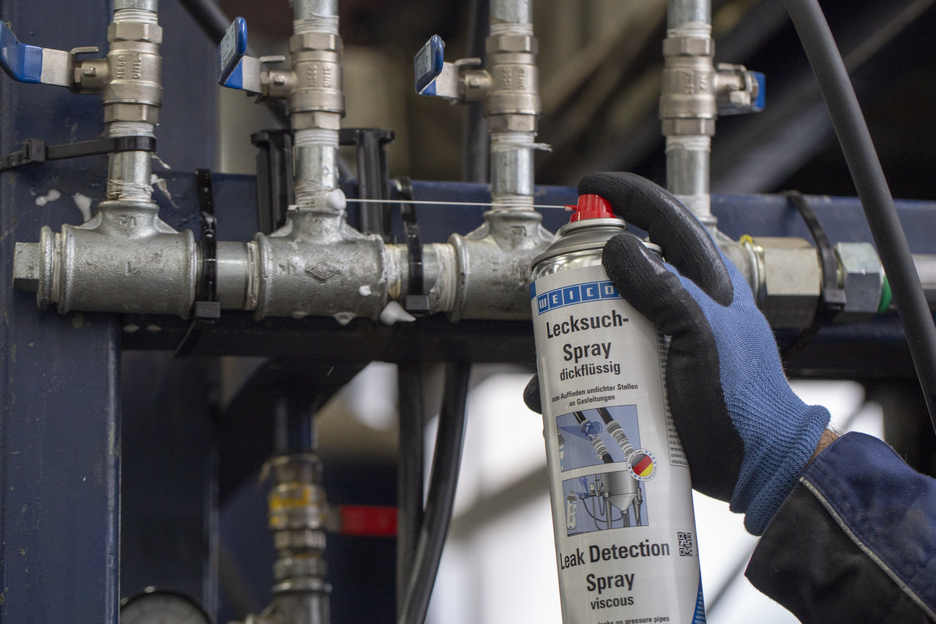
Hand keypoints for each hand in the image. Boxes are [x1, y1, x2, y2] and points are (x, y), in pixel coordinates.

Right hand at [526, 173, 828, 534]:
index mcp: (705, 282)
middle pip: (623, 269)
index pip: (665, 218)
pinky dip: (575, 377)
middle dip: (582, 273)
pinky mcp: (650, 377)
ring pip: (607, 319)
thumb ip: (665, 291)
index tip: (587, 188)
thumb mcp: (702, 337)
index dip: (626, 195)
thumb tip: (618, 247)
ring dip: (571, 333)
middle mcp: (682, 305)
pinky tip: (552, 395)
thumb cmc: (740, 399)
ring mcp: (664, 341)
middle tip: (552, 284)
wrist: (756, 466)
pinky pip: (604, 365)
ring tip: (548, 354)